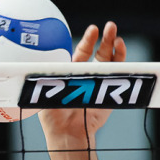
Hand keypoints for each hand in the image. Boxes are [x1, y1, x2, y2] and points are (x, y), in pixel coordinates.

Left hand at [37, 22, 126, 155]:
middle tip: (111, 26)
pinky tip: (122, 54)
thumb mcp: (45, 91)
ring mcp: (101, 82)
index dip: (89, 40)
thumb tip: (37, 65)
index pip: (82, 52)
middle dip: (106, 38)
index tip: (93, 30)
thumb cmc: (53, 114)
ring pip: (111, 62)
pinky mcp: (111, 92)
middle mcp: (88, 75)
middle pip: (99, 52)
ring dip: (116, 48)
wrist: (68, 133)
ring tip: (119, 39)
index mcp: (72, 71)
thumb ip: (47, 77)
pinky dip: (122, 64)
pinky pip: (118, 76)